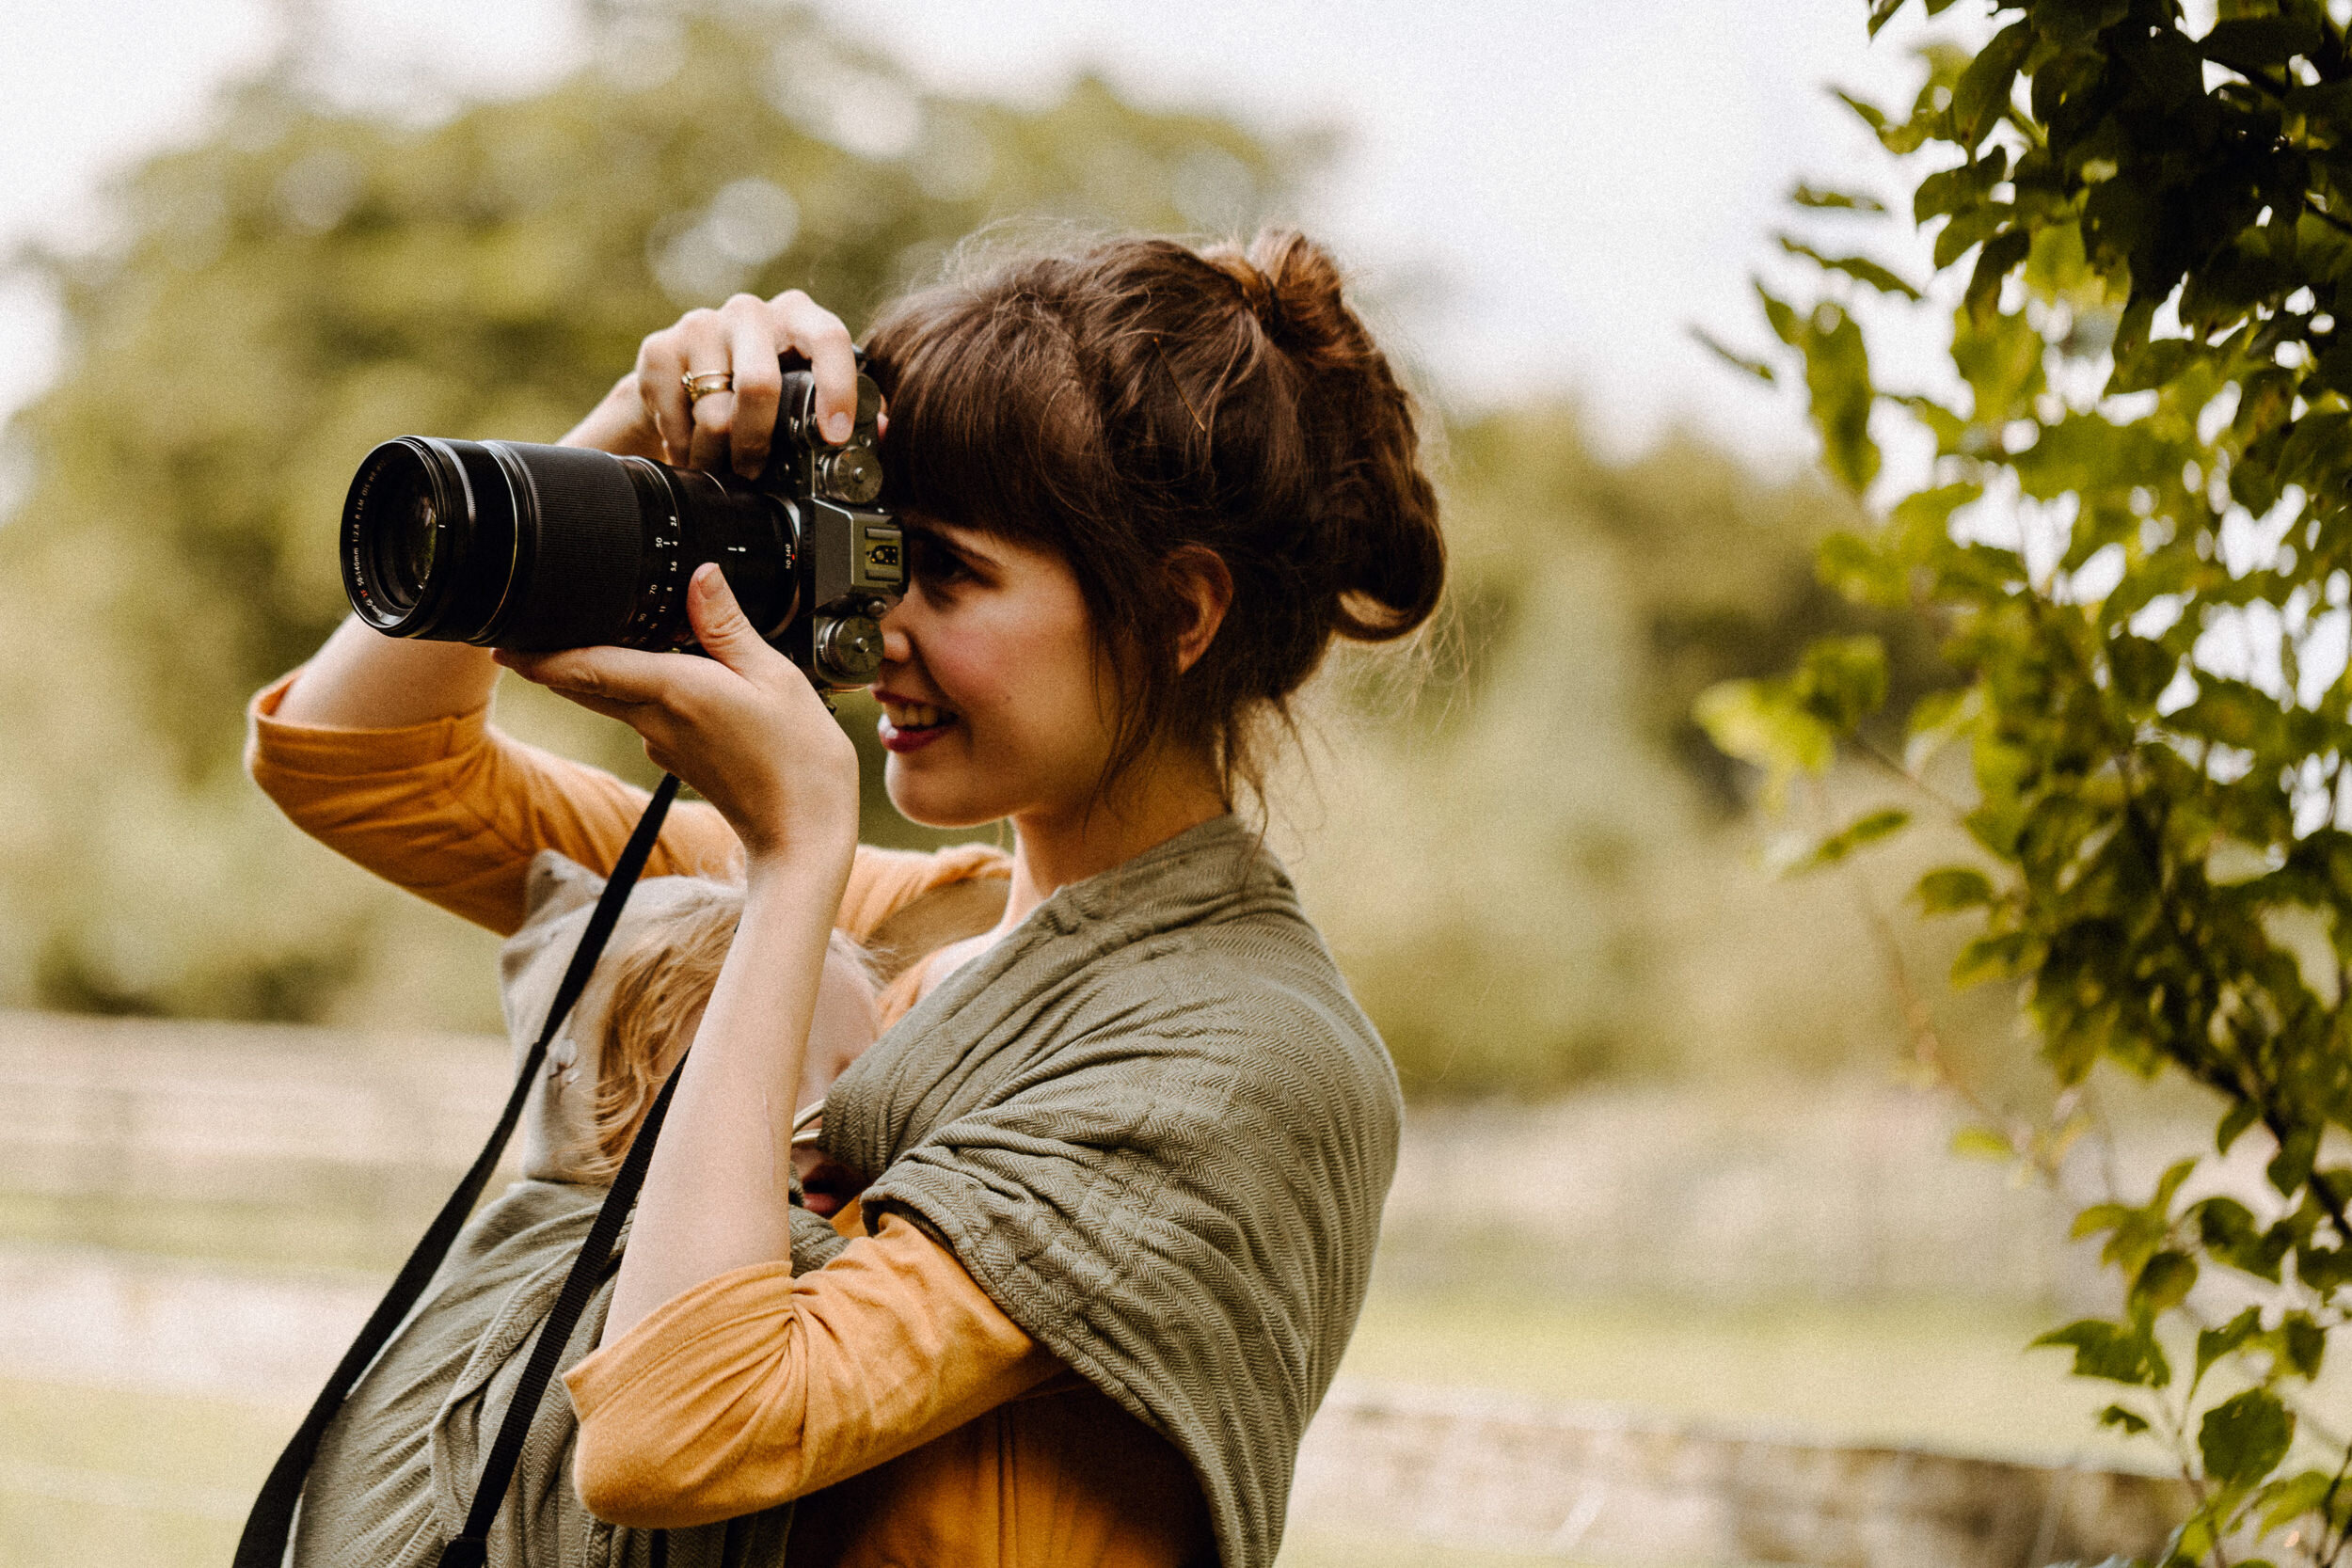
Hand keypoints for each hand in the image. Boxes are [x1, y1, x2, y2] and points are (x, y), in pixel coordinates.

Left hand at [494, 564, 859, 868]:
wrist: (803, 833)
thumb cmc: (798, 760)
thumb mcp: (775, 676)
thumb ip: (730, 624)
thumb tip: (702, 576)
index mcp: (672, 691)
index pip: (583, 665)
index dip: (536, 651)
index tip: (500, 637)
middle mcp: (654, 719)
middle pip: (581, 681)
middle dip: (546, 657)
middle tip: (518, 628)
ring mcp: (661, 742)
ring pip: (607, 696)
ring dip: (587, 668)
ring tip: (580, 634)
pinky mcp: (675, 757)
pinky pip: (639, 712)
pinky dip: (633, 687)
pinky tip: (658, 669)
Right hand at [558, 291, 860, 477]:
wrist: (684, 380)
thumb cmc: (764, 393)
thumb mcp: (808, 396)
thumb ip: (853, 413)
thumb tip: (885, 434)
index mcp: (799, 317)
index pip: (828, 338)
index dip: (836, 388)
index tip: (834, 435)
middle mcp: (751, 312)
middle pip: (759, 384)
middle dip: (759, 443)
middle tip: (756, 471)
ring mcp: (701, 325)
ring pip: (715, 412)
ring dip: (719, 454)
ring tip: (723, 465)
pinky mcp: (658, 347)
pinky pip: (676, 418)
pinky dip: (684, 446)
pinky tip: (691, 444)